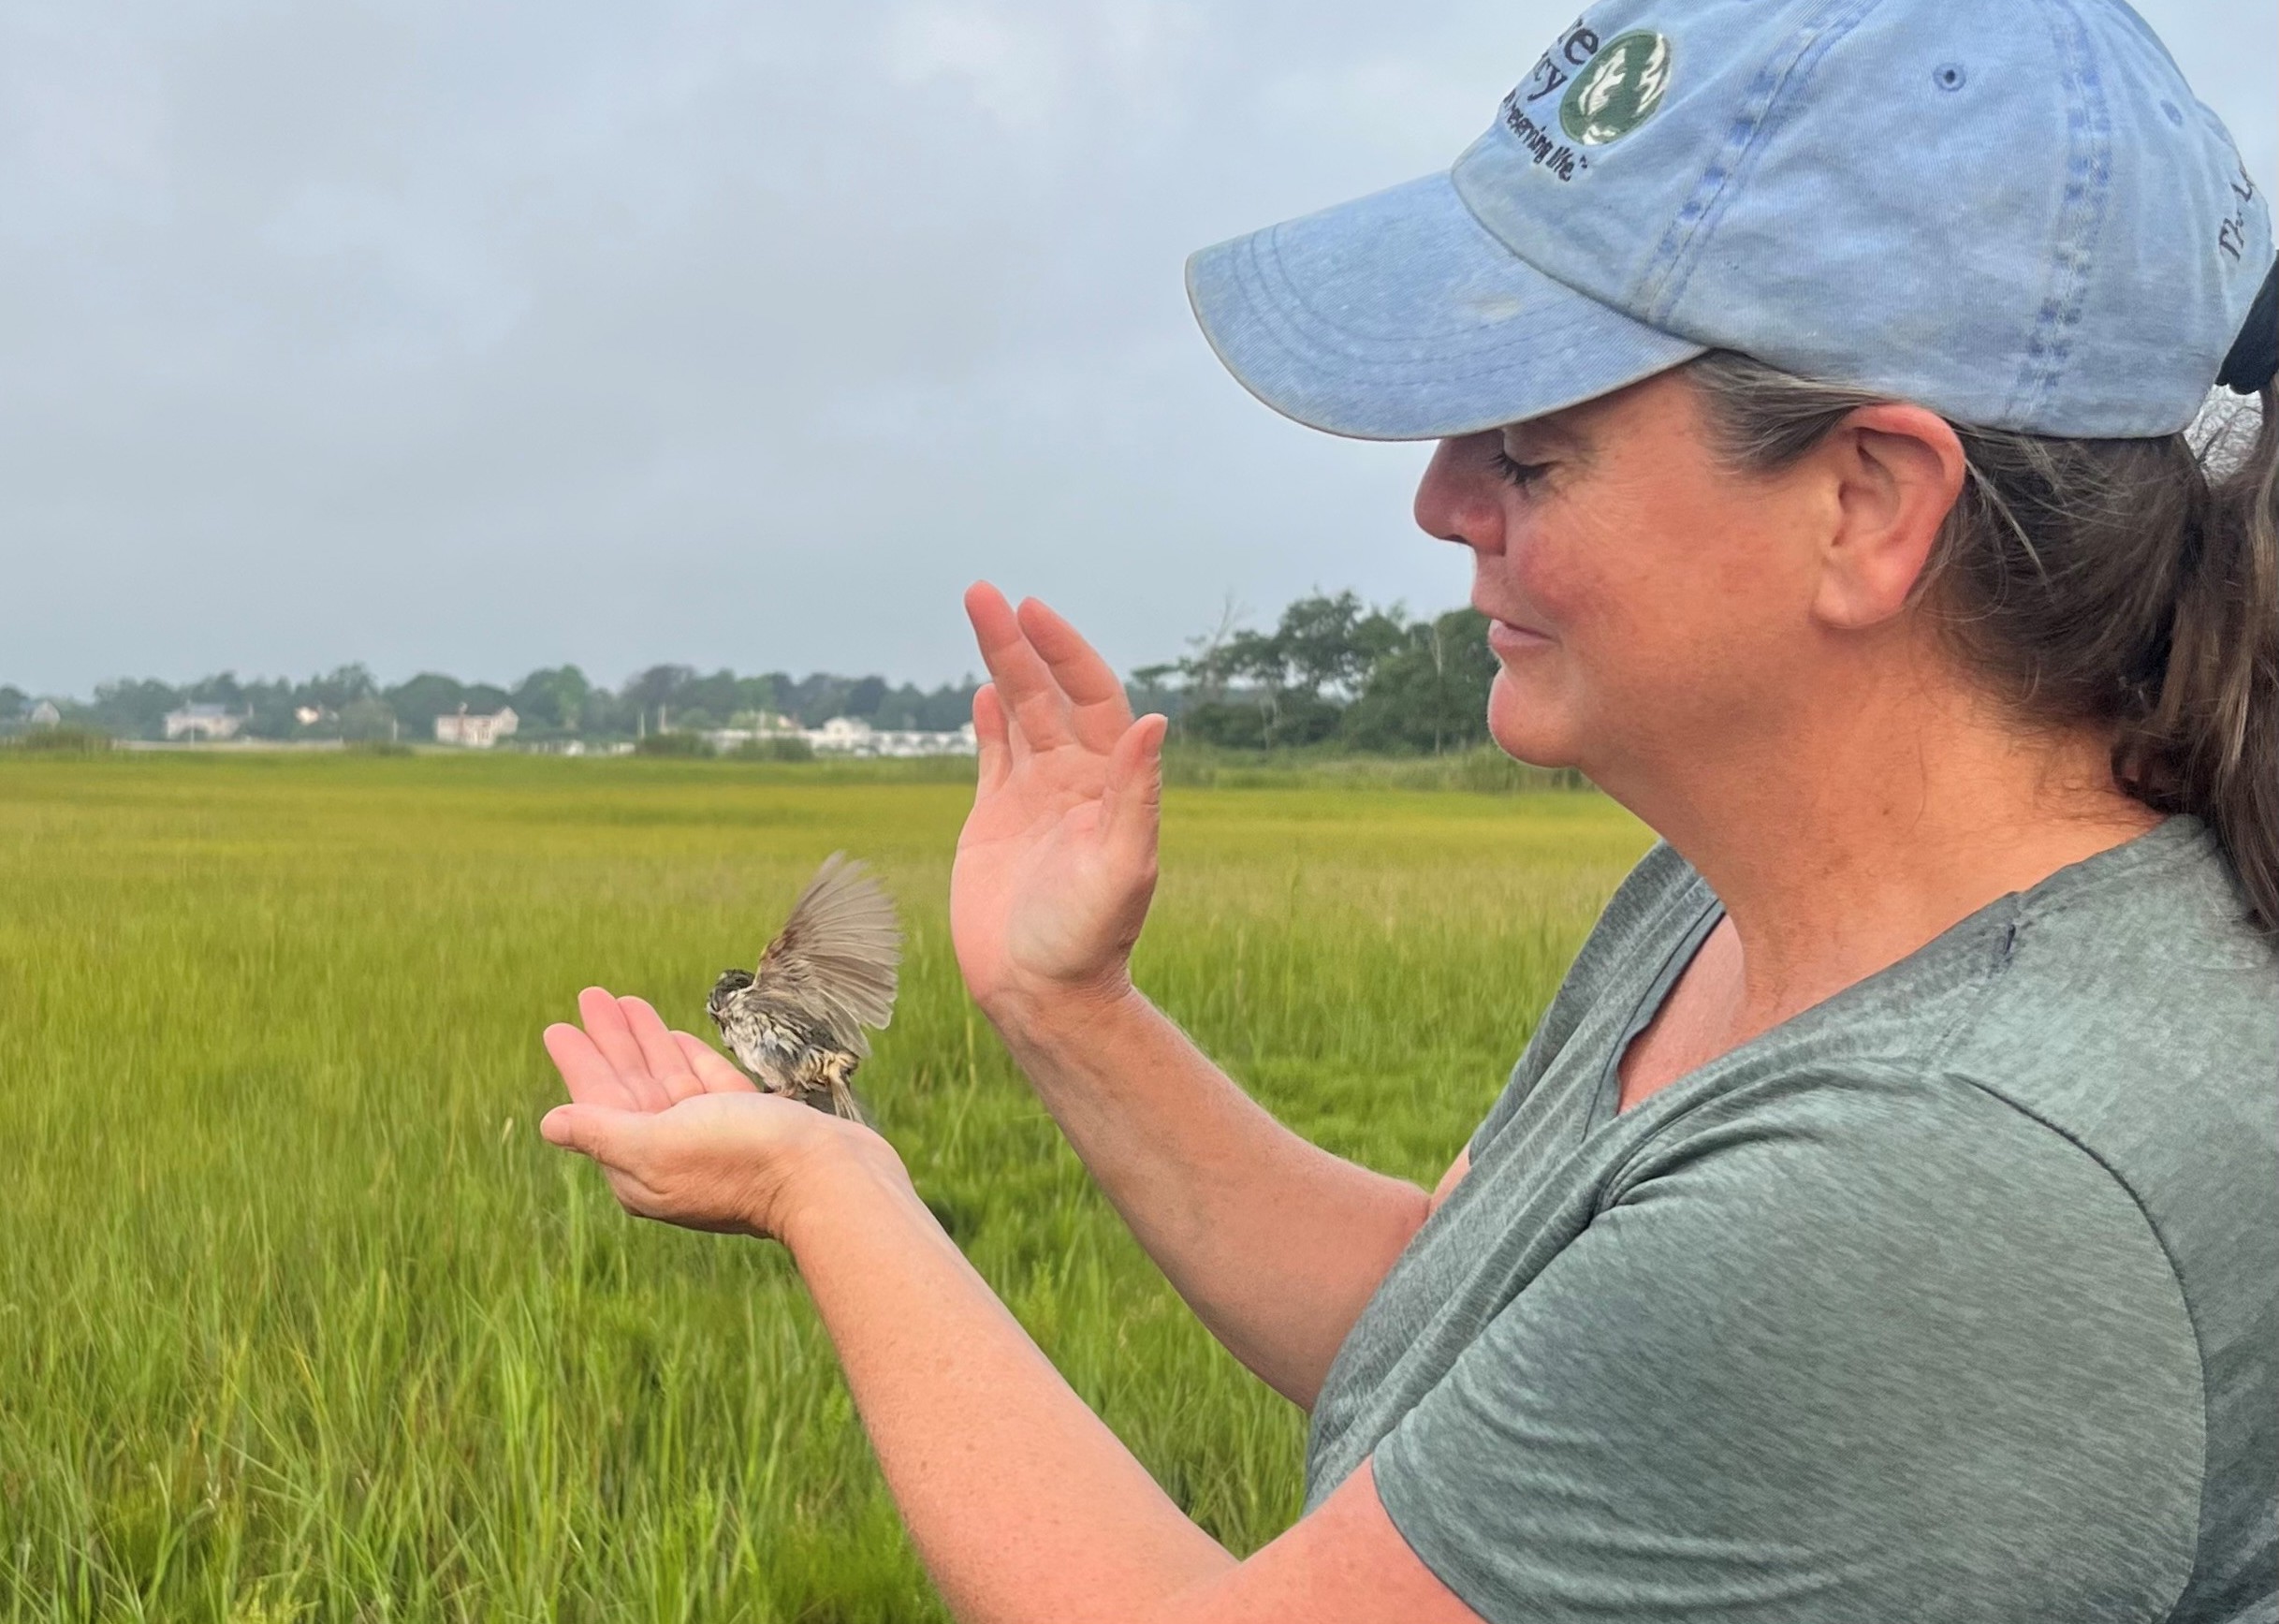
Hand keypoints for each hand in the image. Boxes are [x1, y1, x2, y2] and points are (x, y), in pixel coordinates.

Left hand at [538, 987, 905, 1242]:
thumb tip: (549, 1124)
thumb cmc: (743, 1160)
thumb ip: (603, 1131)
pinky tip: (673, 1037)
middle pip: (631, 1087)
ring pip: (668, 1080)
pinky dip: (687, 1058)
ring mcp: (714, 1139)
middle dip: (611, 1041)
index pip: (599, 1105)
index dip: (580, 1063)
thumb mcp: (659, 1145)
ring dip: (646, 1040)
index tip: (558, 1027)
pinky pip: (707, 1085)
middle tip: (590, 996)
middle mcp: (673, 1155)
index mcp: (642, 1167)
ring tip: (624, 1002)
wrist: (830, 1179)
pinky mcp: (751, 1124)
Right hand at [953, 584, 1168, 1019]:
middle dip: (1017, 642)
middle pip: (1046, 693)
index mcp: (1107, 782)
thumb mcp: (1121, 866)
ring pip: (1017, 715)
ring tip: (978, 611)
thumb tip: (1153, 721)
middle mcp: (1073, 780)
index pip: (1089, 696)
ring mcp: (1034, 798)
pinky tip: (982, 692)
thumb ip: (1135, 796)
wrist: (1043, 993)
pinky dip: (989, 723)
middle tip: (983, 592)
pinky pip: (994, 757)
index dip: (1064, 650)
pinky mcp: (996, 822)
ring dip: (999, 666)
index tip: (1032, 611)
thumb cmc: (1089, 939)